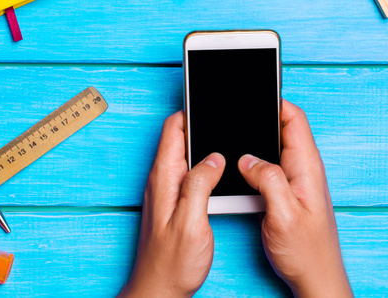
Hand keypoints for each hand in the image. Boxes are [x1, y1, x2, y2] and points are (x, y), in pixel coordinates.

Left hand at [120, 111, 224, 297]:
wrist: (159, 290)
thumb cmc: (172, 263)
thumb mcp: (191, 220)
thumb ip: (200, 184)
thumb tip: (214, 157)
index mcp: (164, 178)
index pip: (173, 130)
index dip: (191, 112)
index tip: (210, 103)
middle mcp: (162, 181)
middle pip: (180, 139)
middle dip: (202, 126)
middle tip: (226, 119)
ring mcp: (167, 193)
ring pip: (187, 158)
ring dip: (205, 148)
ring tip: (227, 141)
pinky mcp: (175, 205)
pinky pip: (190, 176)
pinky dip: (205, 169)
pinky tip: (221, 175)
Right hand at [238, 100, 352, 297]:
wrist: (315, 277)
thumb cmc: (306, 252)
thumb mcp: (283, 214)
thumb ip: (268, 180)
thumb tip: (248, 158)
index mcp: (307, 167)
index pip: (294, 119)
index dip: (274, 102)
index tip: (252, 94)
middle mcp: (303, 170)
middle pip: (281, 129)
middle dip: (259, 119)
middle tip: (234, 116)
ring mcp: (295, 181)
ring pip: (272, 149)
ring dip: (254, 143)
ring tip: (233, 138)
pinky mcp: (286, 193)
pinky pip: (268, 168)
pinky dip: (253, 164)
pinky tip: (239, 169)